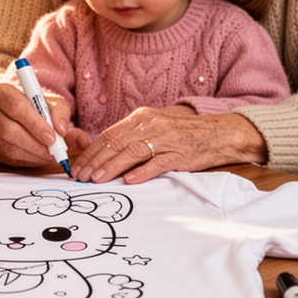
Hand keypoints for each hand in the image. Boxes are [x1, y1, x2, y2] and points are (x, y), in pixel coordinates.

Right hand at [0, 82, 75, 166]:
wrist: (13, 114)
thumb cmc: (33, 106)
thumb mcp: (50, 104)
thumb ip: (64, 117)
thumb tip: (81, 140)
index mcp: (1, 92)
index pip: (16, 107)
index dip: (35, 124)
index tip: (52, 136)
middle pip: (9, 129)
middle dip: (35, 143)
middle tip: (55, 151)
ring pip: (8, 146)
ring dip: (33, 154)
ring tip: (50, 154)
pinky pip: (7, 158)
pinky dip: (27, 160)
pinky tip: (39, 157)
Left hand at [72, 107, 267, 184]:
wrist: (218, 133)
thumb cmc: (182, 133)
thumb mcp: (154, 127)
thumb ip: (131, 137)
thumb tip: (103, 154)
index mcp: (142, 117)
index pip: (109, 135)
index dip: (91, 151)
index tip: (78, 166)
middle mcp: (152, 124)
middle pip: (117, 143)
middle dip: (96, 161)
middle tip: (81, 176)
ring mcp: (167, 139)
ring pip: (133, 152)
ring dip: (112, 167)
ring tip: (98, 179)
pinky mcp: (181, 154)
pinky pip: (158, 163)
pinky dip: (142, 172)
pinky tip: (129, 180)